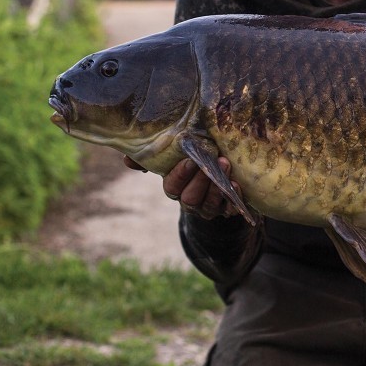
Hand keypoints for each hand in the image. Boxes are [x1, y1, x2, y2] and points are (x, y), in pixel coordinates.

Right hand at [126, 155, 242, 219]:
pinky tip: (237, 184)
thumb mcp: (174, 156)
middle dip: (200, 180)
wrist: (222, 175)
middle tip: (213, 160)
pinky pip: (230, 208)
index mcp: (175, 188)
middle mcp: (190, 201)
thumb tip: (127, 160)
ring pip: (210, 204)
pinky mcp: (228, 209)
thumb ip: (152, 156)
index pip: (172, 187)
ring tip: (226, 164)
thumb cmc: (195, 160)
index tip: (189, 160)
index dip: (180, 176)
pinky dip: (234, 197)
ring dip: (218, 186)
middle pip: (190, 197)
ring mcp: (209, 207)